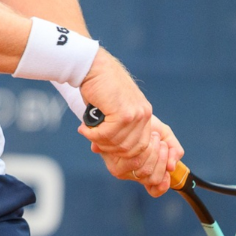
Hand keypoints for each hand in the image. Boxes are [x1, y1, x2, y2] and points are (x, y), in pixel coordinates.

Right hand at [76, 50, 181, 195]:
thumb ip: (117, 132)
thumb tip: (103, 153)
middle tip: (96, 145)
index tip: (127, 168)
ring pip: (121, 145)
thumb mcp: (113, 112)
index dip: (144, 165)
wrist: (92, 67)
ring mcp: (138, 115)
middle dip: (114, 153)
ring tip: (89, 131)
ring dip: (102, 142)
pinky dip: (95, 134)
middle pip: (136, 152)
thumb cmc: (100, 89)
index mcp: (146, 118)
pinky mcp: (125, 112)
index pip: (150, 150)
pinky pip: (110, 136)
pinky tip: (85, 128)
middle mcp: (146, 117)